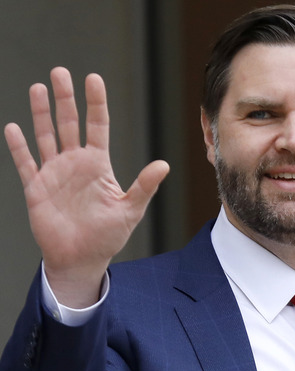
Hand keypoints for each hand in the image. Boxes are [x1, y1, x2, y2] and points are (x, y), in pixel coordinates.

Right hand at [4, 67, 168, 307]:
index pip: (97, 126)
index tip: (93, 78)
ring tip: (39, 88)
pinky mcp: (36, 189)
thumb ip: (144, 186)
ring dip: (41, 113)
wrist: (82, 259)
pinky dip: (19, 147)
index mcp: (98, 165)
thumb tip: (164, 165)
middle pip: (68, 124)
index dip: (95, 103)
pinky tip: (13, 127)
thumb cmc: (108, 236)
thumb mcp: (130, 209)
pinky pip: (26, 163)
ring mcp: (54, 174)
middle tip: (60, 72)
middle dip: (65, 99)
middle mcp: (75, 164)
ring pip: (46, 136)